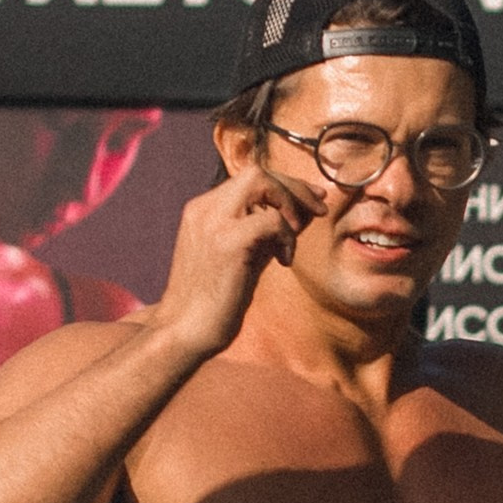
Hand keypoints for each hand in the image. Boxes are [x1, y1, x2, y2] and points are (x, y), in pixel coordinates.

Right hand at [154, 167, 300, 365]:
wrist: (184, 331)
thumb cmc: (215, 302)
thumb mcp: (245, 256)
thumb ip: (268, 231)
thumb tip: (304, 212)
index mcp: (204, 210)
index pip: (250, 178)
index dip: (286, 184)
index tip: (312, 199)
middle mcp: (205, 209)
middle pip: (256, 171)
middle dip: (294, 186)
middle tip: (318, 208)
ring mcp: (213, 222)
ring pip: (261, 182)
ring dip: (290, 204)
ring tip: (294, 237)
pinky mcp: (227, 243)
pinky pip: (271, 220)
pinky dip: (287, 236)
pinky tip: (284, 260)